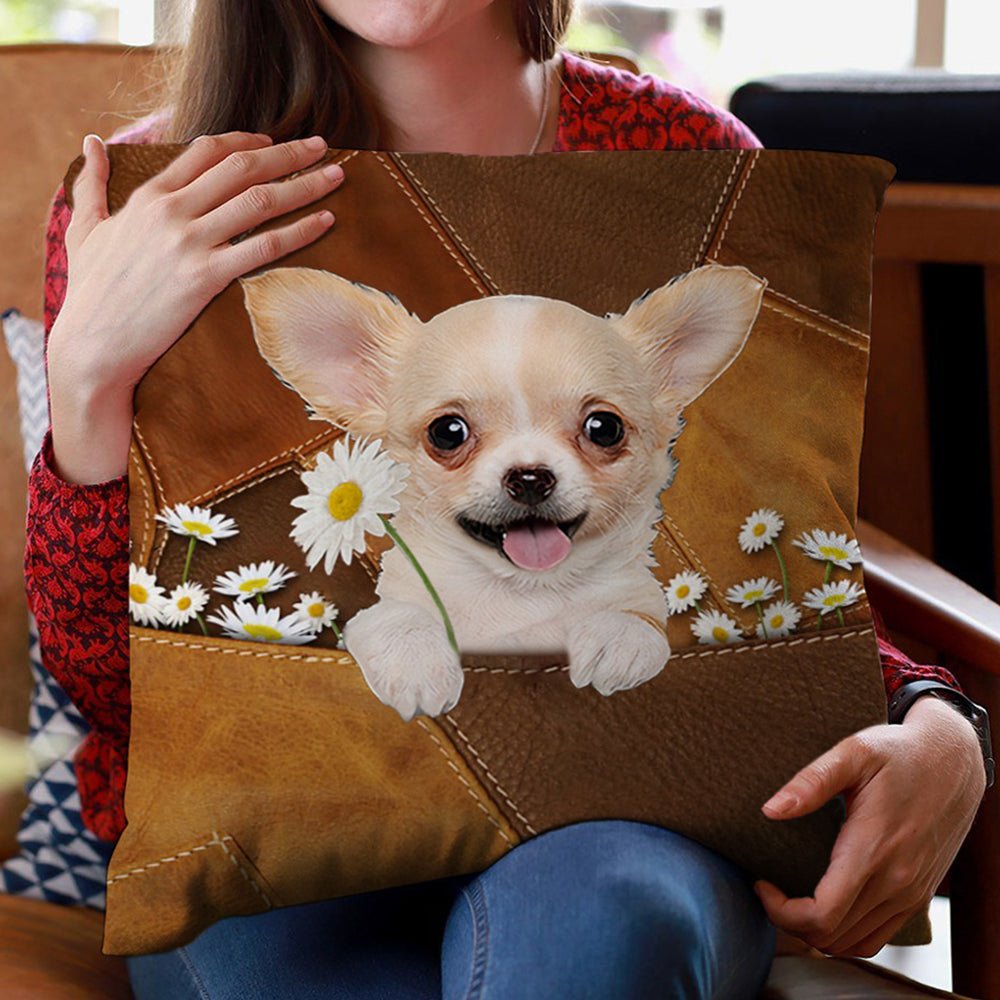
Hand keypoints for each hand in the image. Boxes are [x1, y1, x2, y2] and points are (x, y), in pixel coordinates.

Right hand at [50, 129, 344, 394]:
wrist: (93, 344)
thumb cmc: (91, 291)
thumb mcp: (83, 229)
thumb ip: (91, 184)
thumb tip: (91, 142)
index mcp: (149, 196)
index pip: (207, 151)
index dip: (247, 141)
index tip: (274, 142)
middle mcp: (172, 211)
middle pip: (242, 168)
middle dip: (288, 153)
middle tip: (322, 146)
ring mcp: (190, 243)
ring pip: (260, 201)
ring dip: (304, 184)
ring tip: (336, 175)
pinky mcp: (206, 277)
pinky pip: (265, 246)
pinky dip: (301, 230)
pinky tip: (326, 221)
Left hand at [753, 695, 986, 957]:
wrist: (953, 762)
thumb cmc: (899, 753)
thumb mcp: (853, 752)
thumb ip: (811, 782)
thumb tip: (771, 810)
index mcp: (873, 849)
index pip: (822, 914)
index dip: (781, 911)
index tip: (761, 882)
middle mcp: (896, 881)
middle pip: (832, 936)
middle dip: (789, 921)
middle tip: (769, 888)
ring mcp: (910, 893)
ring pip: (854, 944)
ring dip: (816, 932)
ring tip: (790, 898)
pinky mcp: (918, 895)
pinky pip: (877, 936)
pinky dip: (845, 934)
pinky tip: (825, 906)